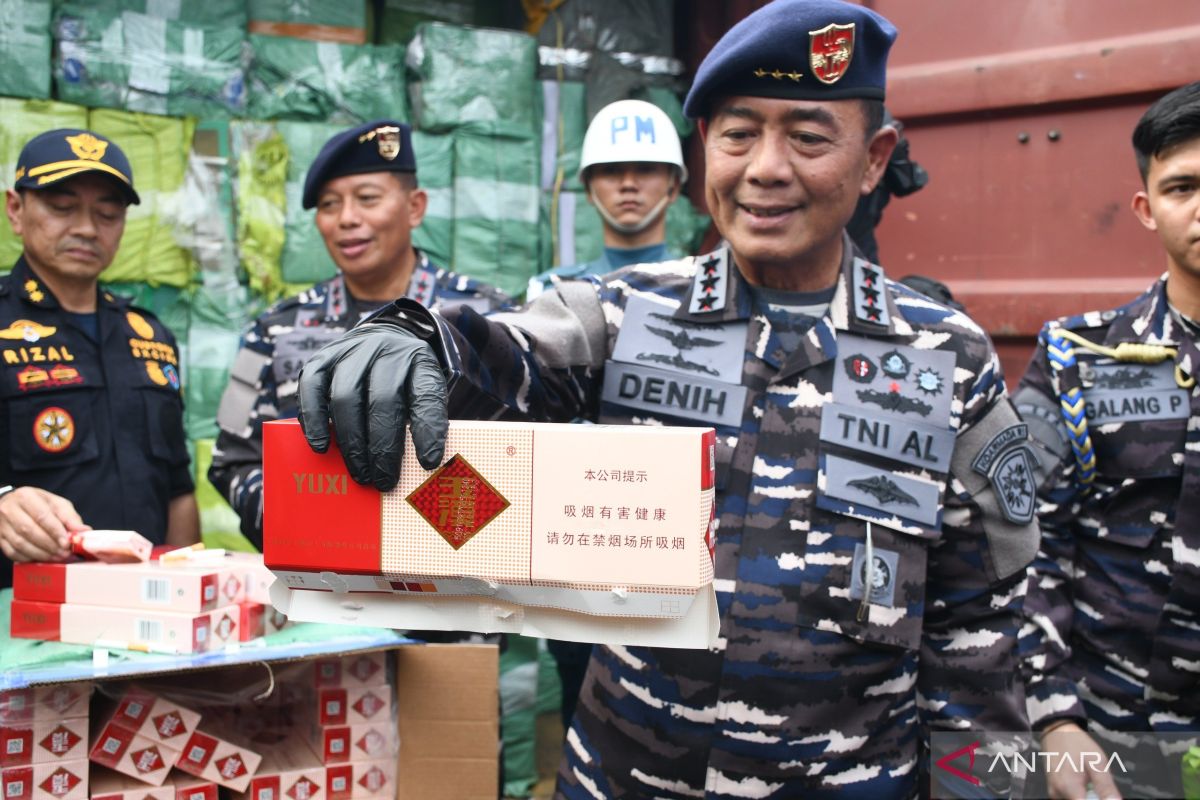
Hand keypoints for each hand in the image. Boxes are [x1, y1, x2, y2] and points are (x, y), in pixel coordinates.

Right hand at [0, 487, 88, 562]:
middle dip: (49, 545)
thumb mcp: (55, 503)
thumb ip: (69, 517)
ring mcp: (1, 525)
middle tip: (64, 553)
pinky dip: (28, 558)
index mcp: (26, 496)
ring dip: (40, 553)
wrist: (11, 504)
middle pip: (29, 531)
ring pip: (20, 543)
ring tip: (56, 557)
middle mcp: (9, 509)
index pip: (41, 516)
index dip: (55, 531)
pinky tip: (41, 559)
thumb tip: (84, 531)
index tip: (67, 543)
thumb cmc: (38, 504)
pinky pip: (12, 552)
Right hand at [298, 321, 447, 490]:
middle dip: (383, 448)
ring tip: (360, 473)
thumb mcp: (423, 393)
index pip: (427, 396)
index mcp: (420, 362)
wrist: (381, 339)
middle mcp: (386, 352)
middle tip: (384, 481)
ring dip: (352, 443)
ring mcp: (352, 352)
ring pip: (346, 398)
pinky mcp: (322, 359)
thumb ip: (422, 422)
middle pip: (384, 401)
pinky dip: (315, 421)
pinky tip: (322, 447)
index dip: (428, 431)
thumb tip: (417, 469)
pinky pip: (312, 389)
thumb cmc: (404, 381)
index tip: (428, 463)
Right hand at [1041, 722, 1122, 799]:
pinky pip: (1069, 797)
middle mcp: (1057, 793)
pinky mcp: (1052, 790)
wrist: (1056, 732)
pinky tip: (1081, 781)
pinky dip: (1079, 793)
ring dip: (1086, 796)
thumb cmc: (1077, 744)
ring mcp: (1053, 792)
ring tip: (1088, 779)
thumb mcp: (1097, 761)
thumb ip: (1105, 786)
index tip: (1104, 794)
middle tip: (1095, 783)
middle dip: (1093, 798)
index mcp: (1068, 788)